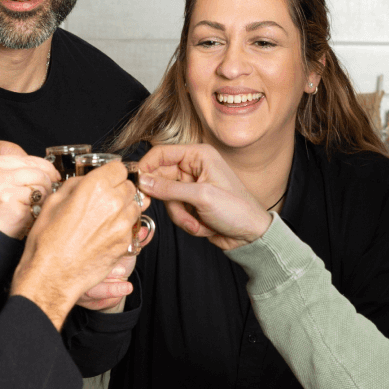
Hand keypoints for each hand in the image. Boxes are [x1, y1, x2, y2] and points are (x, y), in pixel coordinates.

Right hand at [0, 151, 59, 238]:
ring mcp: (1, 187)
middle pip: (37, 168)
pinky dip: (36, 211)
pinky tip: (25, 219)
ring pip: (41, 183)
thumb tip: (45, 169)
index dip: (43, 166)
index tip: (52, 174)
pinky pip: (39, 202)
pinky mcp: (11, 205)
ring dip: (42, 198)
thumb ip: (9, 172)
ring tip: (29, 209)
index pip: (25, 156)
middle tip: (44, 196)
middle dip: (46, 182)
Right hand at [11, 162, 144, 328]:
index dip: (110, 173)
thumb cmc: (47, 242)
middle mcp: (113, 203)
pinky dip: (122, 227)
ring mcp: (122, 224)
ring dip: (123, 208)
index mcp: (95, 188)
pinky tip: (104, 233)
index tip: (106, 179)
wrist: (52, 276)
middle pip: (129, 186)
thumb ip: (75, 185)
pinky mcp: (125, 243)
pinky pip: (131, 227)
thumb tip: (85, 181)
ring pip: (134, 206)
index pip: (119, 168)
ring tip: (104, 217)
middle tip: (103, 199)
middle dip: (118, 190)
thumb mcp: (53, 201)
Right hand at [137, 144, 270, 250]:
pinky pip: (174, 210)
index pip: (161, 153)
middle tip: (178, 211)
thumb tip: (143, 181)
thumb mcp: (202, 197)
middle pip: (160, 178)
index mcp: (199, 155)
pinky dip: (185, 220)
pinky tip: (202, 225)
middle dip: (169, 200)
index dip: (146, 167)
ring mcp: (191, 186)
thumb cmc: (237, 210)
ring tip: (197, 222)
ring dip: (180, 214)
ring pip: (166, 198)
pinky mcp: (190, 202)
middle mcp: (194, 167)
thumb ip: (169, 188)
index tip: (138, 184)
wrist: (251, 235)